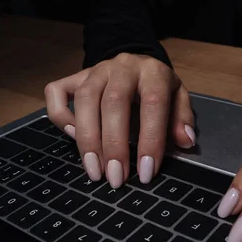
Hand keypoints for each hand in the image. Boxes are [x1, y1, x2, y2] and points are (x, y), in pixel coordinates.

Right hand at [44, 53, 194, 187]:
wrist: (136, 63)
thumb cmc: (158, 88)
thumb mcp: (178, 98)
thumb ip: (182, 118)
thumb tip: (185, 142)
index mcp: (153, 72)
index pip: (153, 104)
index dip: (150, 140)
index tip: (146, 172)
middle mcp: (122, 67)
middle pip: (113, 102)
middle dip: (114, 145)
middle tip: (116, 178)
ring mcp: (95, 70)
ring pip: (84, 100)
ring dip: (87, 139)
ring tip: (95, 171)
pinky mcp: (75, 76)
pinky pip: (57, 93)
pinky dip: (61, 117)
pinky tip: (72, 138)